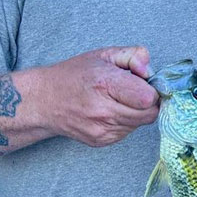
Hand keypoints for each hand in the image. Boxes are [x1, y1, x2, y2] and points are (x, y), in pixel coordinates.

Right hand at [41, 46, 158, 146]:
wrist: (45, 101)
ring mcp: (102, 130)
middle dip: (148, 102)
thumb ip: (133, 56)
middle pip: (149, 114)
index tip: (143, 82)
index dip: (151, 89)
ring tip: (119, 99)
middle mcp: (103, 111)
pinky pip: (128, 131)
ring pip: (140, 123)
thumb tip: (150, 71)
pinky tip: (111, 110)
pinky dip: (126, 121)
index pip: (148, 98)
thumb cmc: (74, 75)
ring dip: (137, 112)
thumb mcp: (104, 54)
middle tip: (134, 90)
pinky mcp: (101, 141)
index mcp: (104, 84)